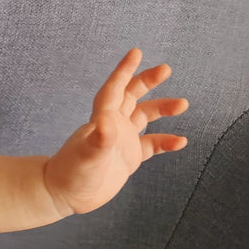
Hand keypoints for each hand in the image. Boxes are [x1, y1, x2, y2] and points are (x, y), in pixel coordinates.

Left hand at [43, 48, 189, 216]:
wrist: (65, 196)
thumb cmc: (71, 174)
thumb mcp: (86, 156)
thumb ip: (100, 139)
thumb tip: (108, 123)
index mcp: (101, 120)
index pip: (114, 90)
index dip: (124, 71)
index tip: (136, 52)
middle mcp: (112, 126)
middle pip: (131, 96)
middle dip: (147, 81)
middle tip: (166, 69)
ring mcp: (121, 141)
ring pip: (144, 117)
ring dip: (162, 109)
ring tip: (182, 104)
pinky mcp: (129, 157)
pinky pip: (152, 144)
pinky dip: (166, 141)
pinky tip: (180, 142)